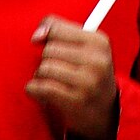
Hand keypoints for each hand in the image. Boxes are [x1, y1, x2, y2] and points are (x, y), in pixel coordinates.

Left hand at [26, 16, 119, 139]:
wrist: (105, 111)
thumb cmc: (88, 74)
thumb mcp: (85, 47)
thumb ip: (59, 32)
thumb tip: (36, 36)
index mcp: (99, 41)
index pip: (57, 28)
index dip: (45, 35)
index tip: (41, 42)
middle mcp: (97, 59)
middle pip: (48, 50)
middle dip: (46, 60)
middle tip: (57, 69)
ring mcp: (88, 81)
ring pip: (44, 68)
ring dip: (40, 76)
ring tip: (52, 82)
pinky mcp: (76, 100)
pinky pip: (41, 87)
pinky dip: (34, 90)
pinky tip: (43, 92)